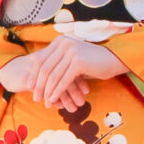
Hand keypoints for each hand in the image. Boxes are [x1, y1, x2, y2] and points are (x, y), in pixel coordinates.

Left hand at [9, 38, 126, 110]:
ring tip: (45, 102)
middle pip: (45, 68)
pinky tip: (53, 100)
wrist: (114, 60)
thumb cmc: (93, 63)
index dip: (34, 74)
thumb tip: (40, 78)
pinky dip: (57, 92)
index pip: (41, 59)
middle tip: (35, 98)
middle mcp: (64, 43)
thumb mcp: (72, 60)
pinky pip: (63, 80)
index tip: (29, 86)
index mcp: (60, 41)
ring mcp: (71, 51)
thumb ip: (58, 64)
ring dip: (47, 91)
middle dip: (39, 85)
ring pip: (53, 75)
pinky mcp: (78, 62)